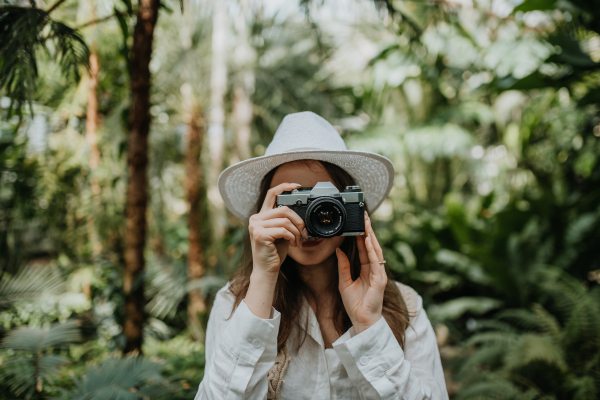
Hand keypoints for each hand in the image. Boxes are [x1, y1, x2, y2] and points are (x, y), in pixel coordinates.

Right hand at [248, 182, 307, 278]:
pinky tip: (293, 244)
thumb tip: (299, 213)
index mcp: (260, 216)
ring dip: (296, 232)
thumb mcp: (281, 233)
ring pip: (285, 220)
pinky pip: (283, 230)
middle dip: (298, 221)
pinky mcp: (260, 235)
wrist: (267, 270)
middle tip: (304, 232)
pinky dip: (292, 237)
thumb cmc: (275, 252)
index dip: (284, 187)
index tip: (297, 186)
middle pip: (283, 209)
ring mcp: (256, 226)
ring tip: (298, 241)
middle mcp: (255, 219)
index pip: (271, 194)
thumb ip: (284, 221)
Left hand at [336, 211, 386, 333]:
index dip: (361, 235)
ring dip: (371, 236)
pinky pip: (376, 262)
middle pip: (371, 246)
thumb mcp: (344, 281)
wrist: (361, 320)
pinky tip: (368, 240)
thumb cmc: (354, 304)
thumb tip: (338, 250)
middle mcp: (374, 269)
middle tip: (364, 216)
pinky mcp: (380, 279)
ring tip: (366, 223)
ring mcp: (378, 273)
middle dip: (367, 230)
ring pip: (375, 250)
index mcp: (366, 269)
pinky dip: (372, 250)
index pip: (364, 248)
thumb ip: (343, 265)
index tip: (357, 223)